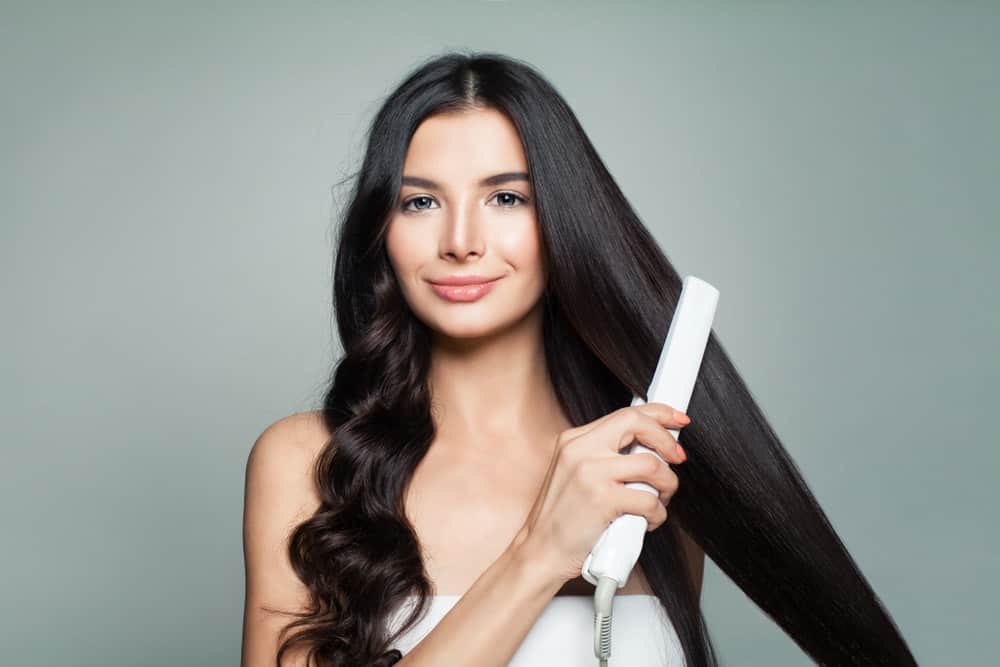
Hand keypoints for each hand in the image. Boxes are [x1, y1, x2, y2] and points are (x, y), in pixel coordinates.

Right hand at [512, 402, 689, 585]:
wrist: (540, 551)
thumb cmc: (562, 518)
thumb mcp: (575, 474)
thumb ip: (605, 456)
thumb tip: (651, 447)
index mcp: (574, 440)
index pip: (625, 413)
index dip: (659, 413)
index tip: (678, 420)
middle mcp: (580, 449)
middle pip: (638, 424)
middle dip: (667, 441)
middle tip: (677, 458)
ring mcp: (590, 473)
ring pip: (652, 465)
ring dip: (667, 485)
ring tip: (659, 500)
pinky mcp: (602, 500)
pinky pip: (649, 500)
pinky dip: (657, 514)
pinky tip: (646, 521)